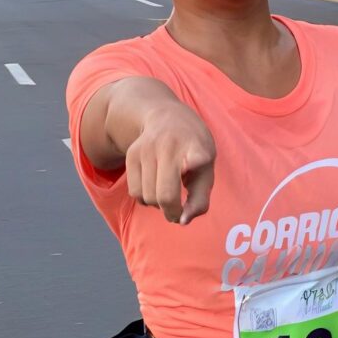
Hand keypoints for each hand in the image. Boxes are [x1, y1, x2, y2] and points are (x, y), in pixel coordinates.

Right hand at [124, 99, 215, 224]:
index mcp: (196, 147)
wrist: (165, 116)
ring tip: (167, 194)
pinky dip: (144, 198)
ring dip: (157, 205)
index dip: (193, 162)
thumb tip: (182, 221)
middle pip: (164, 195)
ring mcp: (147, 148)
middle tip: (178, 212)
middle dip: (172, 212)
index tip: (189, 164)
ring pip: (147, 197)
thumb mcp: (207, 168)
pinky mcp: (131, 154)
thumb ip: (200, 199)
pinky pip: (134, 192)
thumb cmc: (192, 149)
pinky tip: (153, 187)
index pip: (195, 156)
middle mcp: (169, 145)